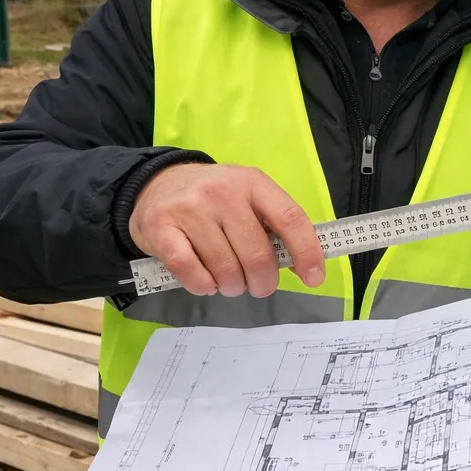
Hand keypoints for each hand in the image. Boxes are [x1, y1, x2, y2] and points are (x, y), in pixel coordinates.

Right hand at [128, 163, 325, 298]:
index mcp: (253, 183)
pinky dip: (204, 287)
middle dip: (263, 282)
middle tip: (258, 286)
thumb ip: (273, 226)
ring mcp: (190, 209)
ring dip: (232, 287)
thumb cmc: (213, 199)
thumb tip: (304, 266)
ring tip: (228, 281)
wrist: (157, 185)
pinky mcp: (161, 228)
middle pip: (257, 255)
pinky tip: (206, 282)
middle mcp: (223, 192)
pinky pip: (191, 273)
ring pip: (225, 269)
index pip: (290, 218)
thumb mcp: (247, 199)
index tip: (313, 278)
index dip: (306, 252)